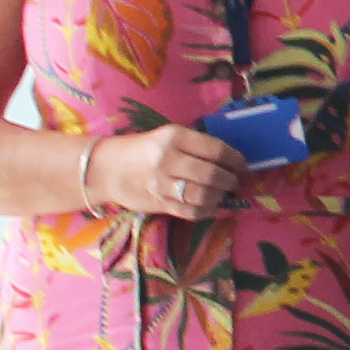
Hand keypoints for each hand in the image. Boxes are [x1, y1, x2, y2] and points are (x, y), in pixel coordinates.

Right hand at [89, 123, 250, 220]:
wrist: (106, 168)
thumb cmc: (144, 150)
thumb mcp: (168, 137)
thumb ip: (196, 146)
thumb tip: (232, 160)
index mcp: (174, 137)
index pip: (215, 150)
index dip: (235, 159)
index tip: (242, 165)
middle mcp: (168, 159)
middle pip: (212, 174)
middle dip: (230, 180)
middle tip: (234, 181)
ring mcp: (162, 184)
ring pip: (203, 195)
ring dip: (220, 196)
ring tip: (222, 193)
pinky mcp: (159, 203)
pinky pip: (191, 212)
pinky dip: (207, 210)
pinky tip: (211, 205)